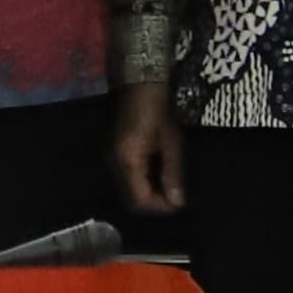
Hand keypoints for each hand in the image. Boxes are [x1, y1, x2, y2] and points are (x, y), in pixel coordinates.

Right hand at [113, 82, 186, 214]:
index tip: (179, 202)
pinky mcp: (117, 152)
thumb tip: (177, 202)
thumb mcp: (171, 142)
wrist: (140, 84)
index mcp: (127, 161)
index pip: (139, 200)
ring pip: (129, 189)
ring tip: (170, 186)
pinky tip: (159, 173)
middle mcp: (115, 163)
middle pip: (131, 199)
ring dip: (150, 193)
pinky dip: (144, 182)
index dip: (160, 207)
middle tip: (176, 197)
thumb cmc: (158, 110)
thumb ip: (173, 173)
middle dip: (154, 203)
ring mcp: (113, 158)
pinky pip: (129, 178)